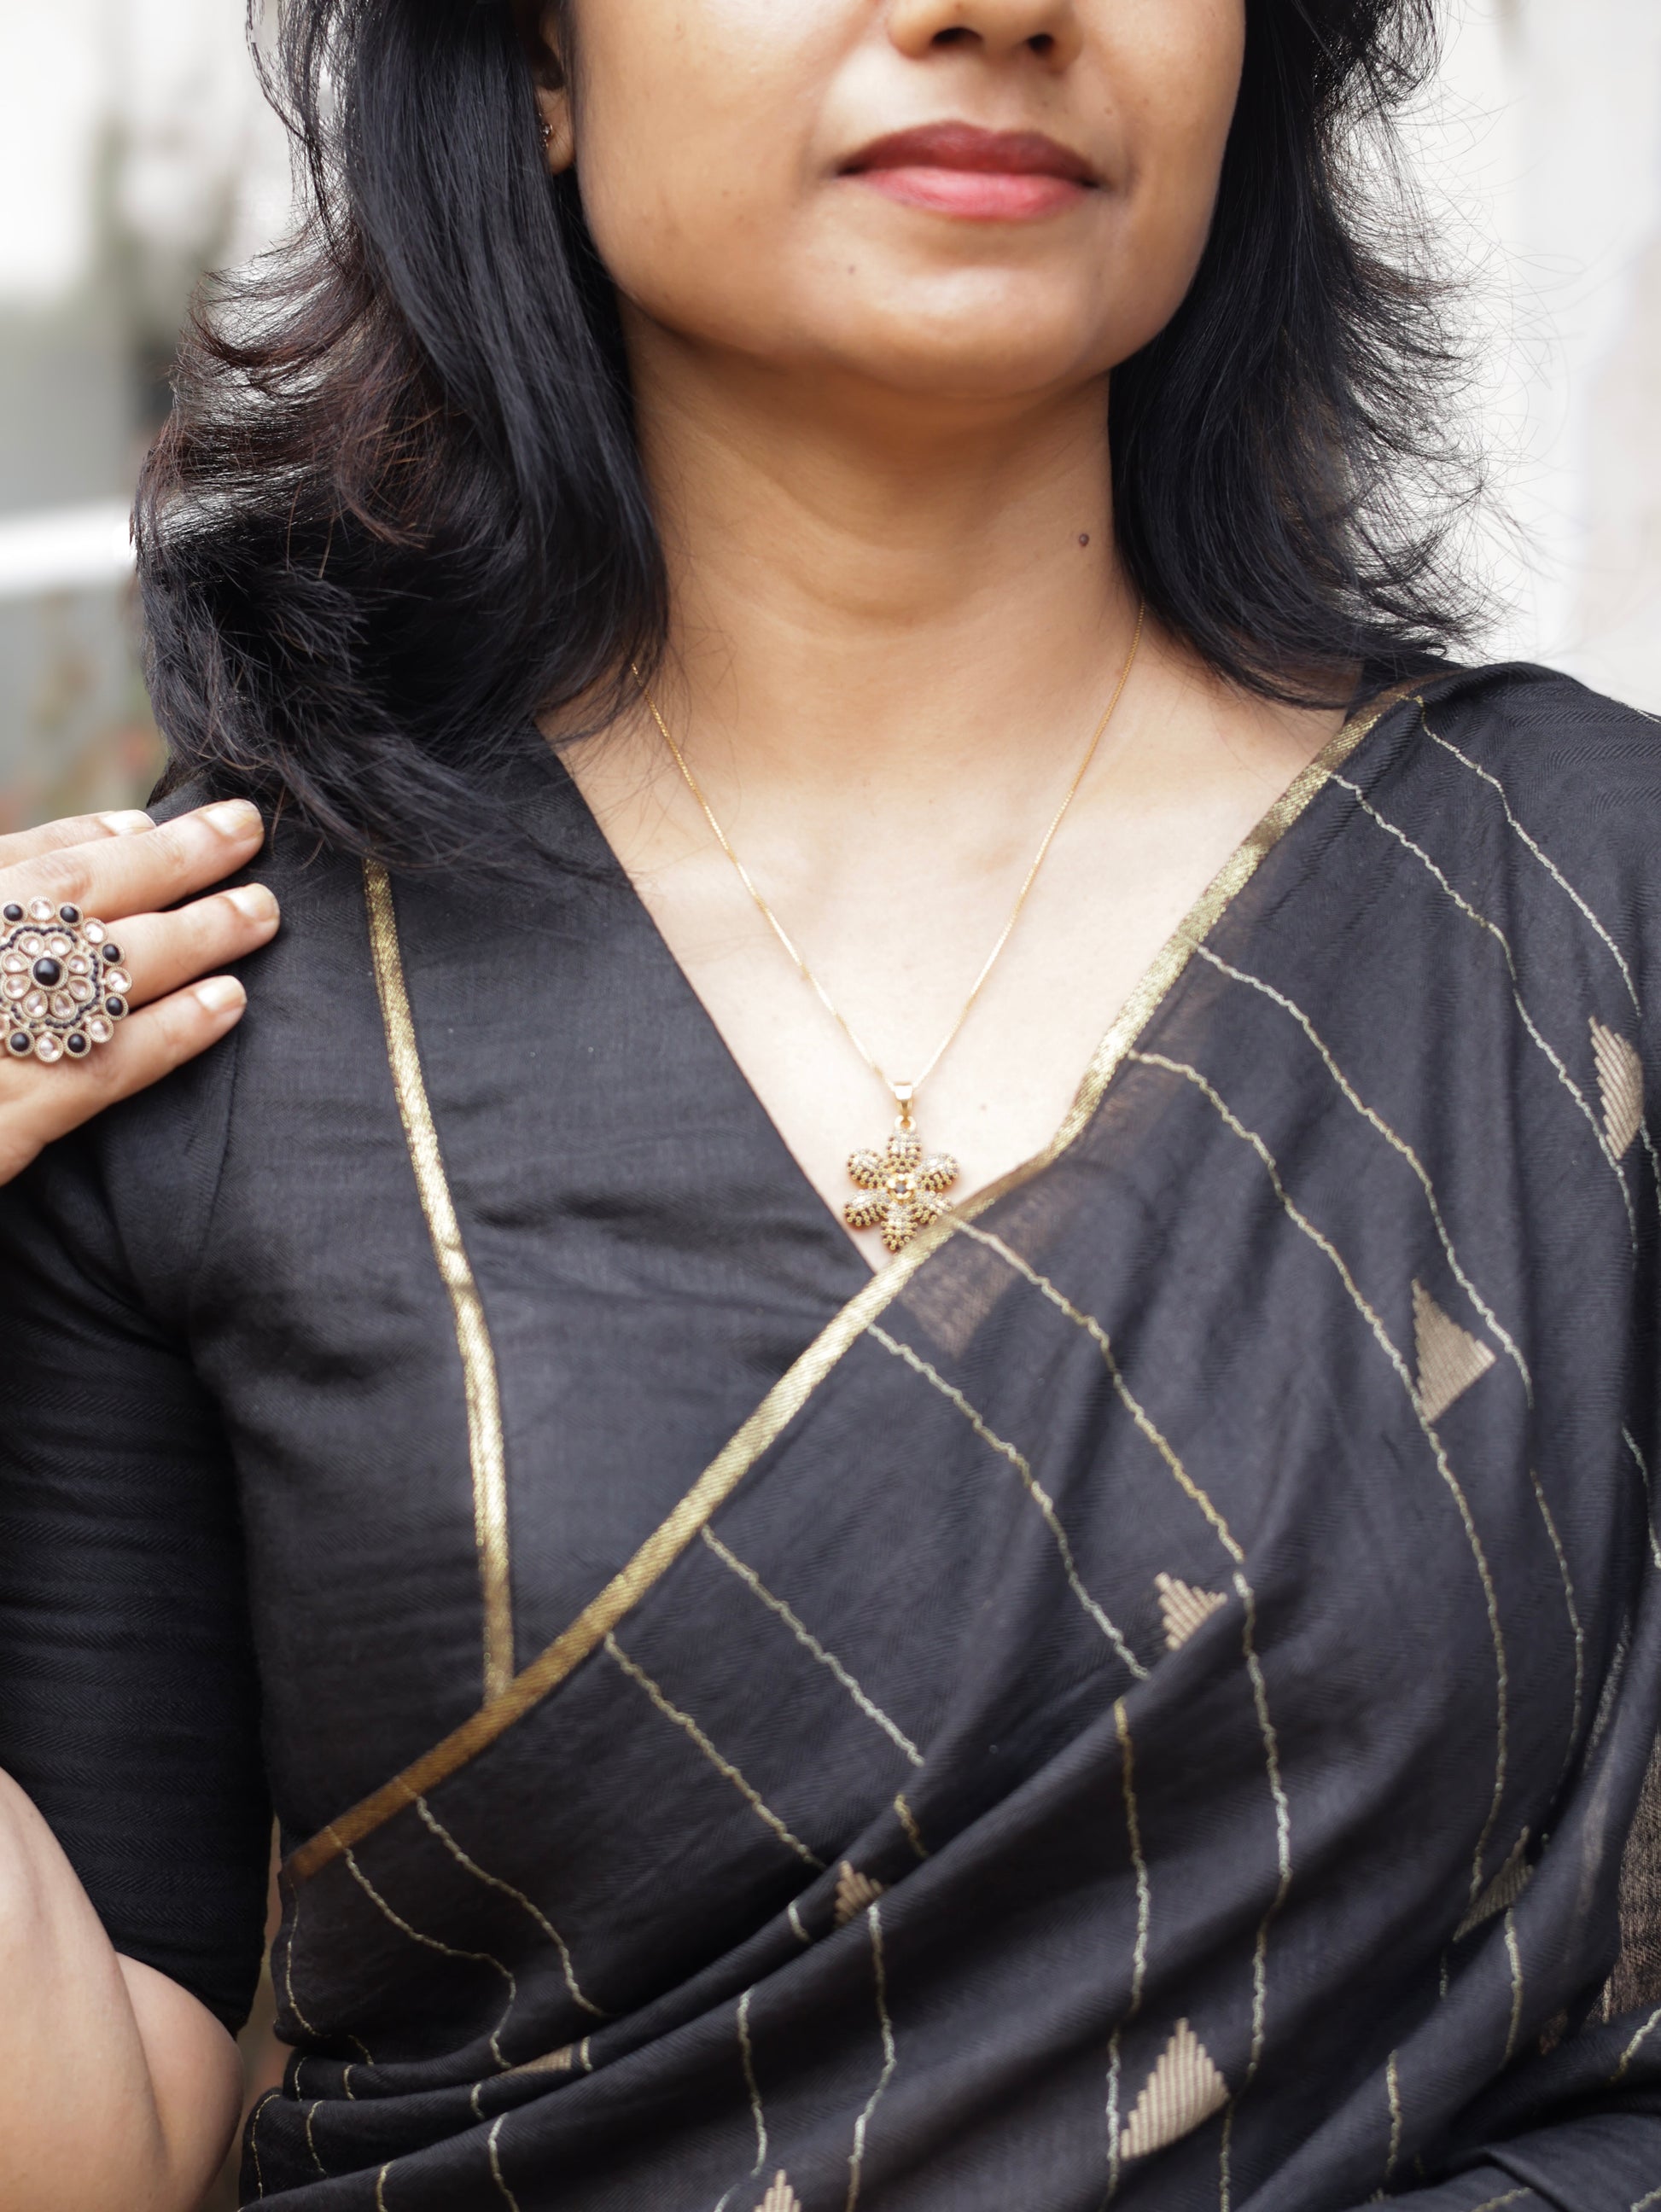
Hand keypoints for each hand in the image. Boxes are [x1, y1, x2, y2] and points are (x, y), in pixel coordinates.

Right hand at [0, 801, 277, 1186]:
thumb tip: (90, 864)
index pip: (16, 862)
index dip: (92, 836)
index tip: (151, 823)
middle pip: (74, 895)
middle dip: (170, 859)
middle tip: (244, 831)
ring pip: (104, 971)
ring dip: (196, 933)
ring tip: (261, 913)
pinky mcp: (1, 1123)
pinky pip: (101, 1065)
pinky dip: (171, 1032)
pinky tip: (227, 1006)